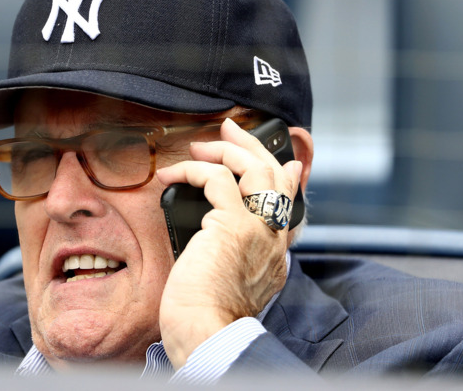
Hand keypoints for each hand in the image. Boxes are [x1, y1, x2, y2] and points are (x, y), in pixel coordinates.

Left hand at [155, 118, 301, 369]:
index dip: (288, 175)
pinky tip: (172, 174)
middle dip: (253, 146)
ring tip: (201, 144)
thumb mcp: (230, 281)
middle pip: (276, 175)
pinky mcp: (231, 225)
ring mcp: (257, 228)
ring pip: (254, 168)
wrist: (208, 334)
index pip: (290, 202)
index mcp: (276, 253)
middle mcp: (273, 237)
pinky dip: (192, 170)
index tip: (285, 162)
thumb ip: (235, 253)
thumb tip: (218, 230)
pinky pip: (216, 179)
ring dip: (225, 149)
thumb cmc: (208, 316)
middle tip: (230, 128)